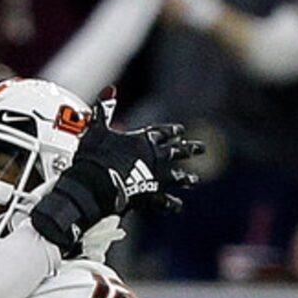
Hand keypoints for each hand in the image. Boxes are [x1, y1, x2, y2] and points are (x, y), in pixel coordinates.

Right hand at [30, 94, 202, 253]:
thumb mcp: (97, 130)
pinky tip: (178, 207)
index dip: (171, 132)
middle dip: (189, 149)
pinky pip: (165, 201)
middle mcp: (155, 157)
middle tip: (201, 148)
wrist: (96, 182)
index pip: (162, 133)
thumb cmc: (95, 156)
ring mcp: (156, 177)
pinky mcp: (152, 195)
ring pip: (176, 176)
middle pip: (176, 151)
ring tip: (194, 179)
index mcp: (144, 140)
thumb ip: (104, 111)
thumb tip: (109, 90)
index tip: (181, 131)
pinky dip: (171, 204)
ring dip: (185, 177)